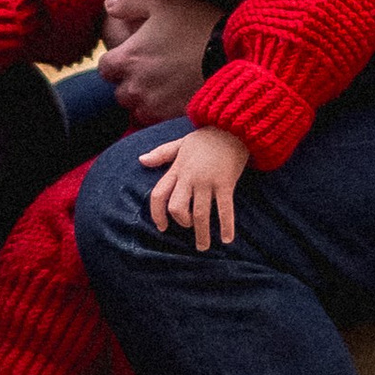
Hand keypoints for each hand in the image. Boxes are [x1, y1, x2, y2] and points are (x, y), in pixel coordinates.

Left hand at [99, 0, 217, 121]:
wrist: (233, 54)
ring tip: (162, 86)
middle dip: (129, 82)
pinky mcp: (170, 117)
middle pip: (119, 91)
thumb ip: (130, 3)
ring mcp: (152, 105)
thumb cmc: (197, 23)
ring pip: (136, 108)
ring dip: (143, 99)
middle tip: (149, 70)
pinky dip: (159, 111)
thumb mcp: (163, 2)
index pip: (104, 67)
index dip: (116, 61)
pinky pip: (155, 120)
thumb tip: (108, 6)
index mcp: (127, 58)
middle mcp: (134, 86)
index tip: (131, 55)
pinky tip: (174, 96)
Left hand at [142, 123, 249, 250]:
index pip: (159, 194)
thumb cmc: (206, 137)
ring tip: (204, 248)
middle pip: (176, 208)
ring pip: (200, 214)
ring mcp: (208, 181)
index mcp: (177, 169)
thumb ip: (161, 154)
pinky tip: (227, 239)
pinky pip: (225, 210)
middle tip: (188, 229)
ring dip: (202, 234)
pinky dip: (226, 226)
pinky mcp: (226, 183)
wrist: (233, 127)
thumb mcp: (180, 143)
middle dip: (181, 223)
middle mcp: (190, 177)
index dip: (157, 214)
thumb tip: (141, 160)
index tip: (162, 227)